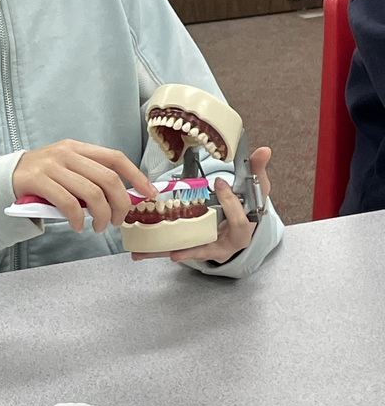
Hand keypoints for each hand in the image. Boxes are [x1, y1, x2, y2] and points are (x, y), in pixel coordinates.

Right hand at [12, 139, 156, 232]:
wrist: (3, 177)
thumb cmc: (41, 177)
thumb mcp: (66, 169)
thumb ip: (89, 177)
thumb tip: (122, 199)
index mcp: (78, 148)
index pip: (115, 158)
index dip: (136, 176)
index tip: (149, 193)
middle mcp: (67, 153)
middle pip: (108, 179)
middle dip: (120, 204)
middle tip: (118, 221)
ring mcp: (52, 166)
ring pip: (92, 193)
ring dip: (101, 216)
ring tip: (99, 227)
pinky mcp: (38, 180)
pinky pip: (68, 203)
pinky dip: (77, 219)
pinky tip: (77, 226)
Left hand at [132, 146, 271, 263]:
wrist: (242, 224)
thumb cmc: (248, 205)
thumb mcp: (256, 188)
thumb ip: (258, 169)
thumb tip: (264, 150)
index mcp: (244, 230)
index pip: (239, 220)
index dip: (230, 202)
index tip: (219, 182)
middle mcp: (226, 245)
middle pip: (210, 246)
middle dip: (193, 246)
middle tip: (178, 247)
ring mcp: (209, 248)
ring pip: (188, 252)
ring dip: (167, 253)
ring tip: (151, 254)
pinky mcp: (195, 246)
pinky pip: (177, 248)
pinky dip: (160, 250)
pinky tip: (140, 252)